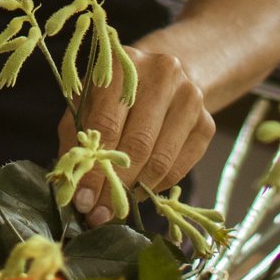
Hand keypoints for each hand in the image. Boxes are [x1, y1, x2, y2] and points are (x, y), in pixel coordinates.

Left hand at [58, 45, 213, 226]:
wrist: (162, 76)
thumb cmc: (114, 93)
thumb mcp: (87, 103)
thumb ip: (76, 139)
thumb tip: (73, 187)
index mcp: (124, 65)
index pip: (107, 125)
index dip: (95, 169)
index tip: (83, 200)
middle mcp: (162, 74)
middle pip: (138, 145)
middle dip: (116, 186)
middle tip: (100, 214)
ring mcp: (190, 97)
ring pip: (162, 159)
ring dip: (137, 191)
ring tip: (118, 207)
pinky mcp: (207, 122)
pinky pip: (182, 166)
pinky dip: (159, 185)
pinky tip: (142, 190)